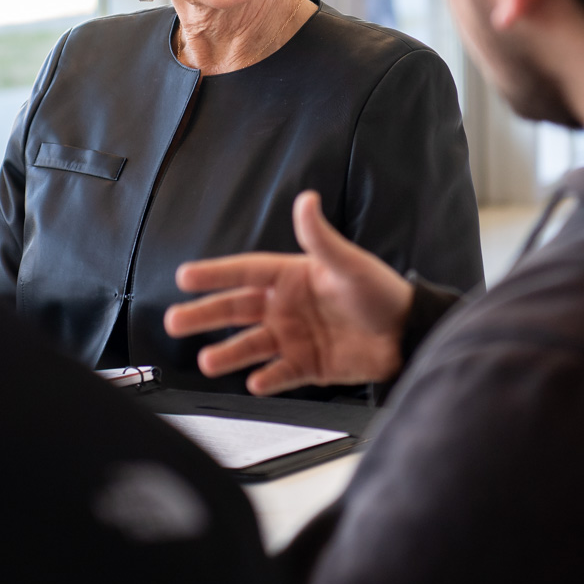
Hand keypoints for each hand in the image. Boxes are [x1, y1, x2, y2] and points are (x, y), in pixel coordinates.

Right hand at [163, 190, 413, 395]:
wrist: (408, 334)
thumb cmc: (382, 293)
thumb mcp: (349, 263)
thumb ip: (321, 237)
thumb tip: (306, 200)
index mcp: (292, 277)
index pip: (245, 273)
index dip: (215, 274)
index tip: (185, 276)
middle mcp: (287, 307)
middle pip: (237, 311)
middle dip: (205, 315)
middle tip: (175, 320)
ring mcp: (295, 338)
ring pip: (252, 346)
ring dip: (229, 353)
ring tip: (207, 361)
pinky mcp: (309, 366)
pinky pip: (280, 374)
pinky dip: (266, 380)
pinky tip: (254, 383)